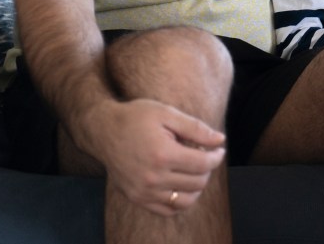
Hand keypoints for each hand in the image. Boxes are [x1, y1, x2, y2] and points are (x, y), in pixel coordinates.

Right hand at [85, 98, 225, 215]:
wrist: (104, 130)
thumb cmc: (137, 117)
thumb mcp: (167, 114)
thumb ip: (196, 128)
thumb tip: (220, 140)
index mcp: (163, 154)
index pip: (203, 164)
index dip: (216, 156)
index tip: (218, 149)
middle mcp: (153, 177)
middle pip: (197, 182)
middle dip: (207, 169)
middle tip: (203, 155)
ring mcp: (144, 191)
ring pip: (185, 200)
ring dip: (197, 187)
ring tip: (194, 171)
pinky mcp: (137, 198)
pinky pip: (167, 209)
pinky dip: (180, 200)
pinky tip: (181, 184)